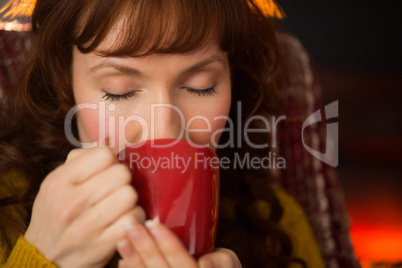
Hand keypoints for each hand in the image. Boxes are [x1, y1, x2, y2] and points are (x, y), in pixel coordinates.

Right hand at [24, 147, 144, 267]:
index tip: (106, 172)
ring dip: (130, 201)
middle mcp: (70, 203)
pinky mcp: (102, 245)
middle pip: (121, 174)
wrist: (44, 259)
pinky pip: (134, 218)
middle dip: (122, 181)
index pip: (104, 155)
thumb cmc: (57, 215)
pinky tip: (122, 221)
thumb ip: (80, 160)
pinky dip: (133, 218)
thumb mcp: (57, 185)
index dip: (111, 162)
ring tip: (119, 206)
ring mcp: (86, 226)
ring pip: (130, 195)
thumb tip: (107, 140)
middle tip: (114, 190)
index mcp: (59, 182)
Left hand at [117, 220, 241, 267]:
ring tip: (122, 241)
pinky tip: (122, 262)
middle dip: (145, 248)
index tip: (153, 223)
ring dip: (134, 262)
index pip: (183, 264)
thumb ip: (222, 261)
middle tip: (130, 226)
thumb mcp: (229, 266)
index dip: (168, 245)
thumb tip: (204, 262)